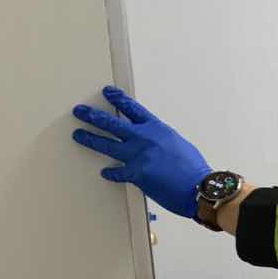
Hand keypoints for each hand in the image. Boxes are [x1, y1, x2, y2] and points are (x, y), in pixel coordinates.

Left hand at [72, 86, 211, 218]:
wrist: (199, 186)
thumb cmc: (194, 168)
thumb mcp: (178, 144)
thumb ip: (160, 140)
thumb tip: (150, 142)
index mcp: (157, 129)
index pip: (133, 108)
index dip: (118, 99)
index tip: (107, 92)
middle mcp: (145, 138)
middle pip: (112, 123)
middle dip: (93, 116)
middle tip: (80, 111)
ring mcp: (138, 156)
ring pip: (107, 144)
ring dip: (90, 138)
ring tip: (78, 134)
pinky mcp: (136, 174)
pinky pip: (117, 172)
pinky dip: (110, 173)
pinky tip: (105, 172)